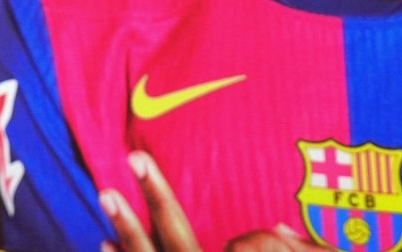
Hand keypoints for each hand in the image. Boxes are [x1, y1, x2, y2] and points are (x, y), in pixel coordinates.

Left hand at [103, 150, 322, 251]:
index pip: (239, 243)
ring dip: (126, 228)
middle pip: (176, 238)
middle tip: (136, 159)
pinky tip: (106, 242)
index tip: (234, 211)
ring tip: (107, 195)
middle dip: (156, 197)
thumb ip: (295, 248)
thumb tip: (274, 225)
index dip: (238, 231)